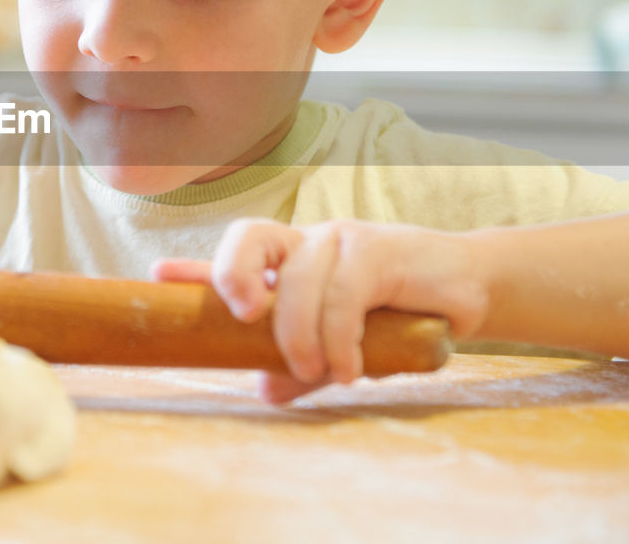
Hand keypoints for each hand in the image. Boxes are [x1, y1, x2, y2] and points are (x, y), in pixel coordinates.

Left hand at [154, 218, 487, 402]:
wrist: (469, 290)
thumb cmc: (399, 315)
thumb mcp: (341, 345)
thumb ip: (302, 364)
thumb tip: (267, 390)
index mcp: (293, 260)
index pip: (238, 255)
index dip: (197, 267)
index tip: (159, 277)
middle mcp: (311, 243)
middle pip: (252, 238)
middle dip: (234, 275)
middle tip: (244, 319)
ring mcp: (344, 241)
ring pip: (300, 278)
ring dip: (302, 333)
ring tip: (320, 371)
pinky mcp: (381, 251)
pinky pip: (345, 293)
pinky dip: (341, 336)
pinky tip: (350, 368)